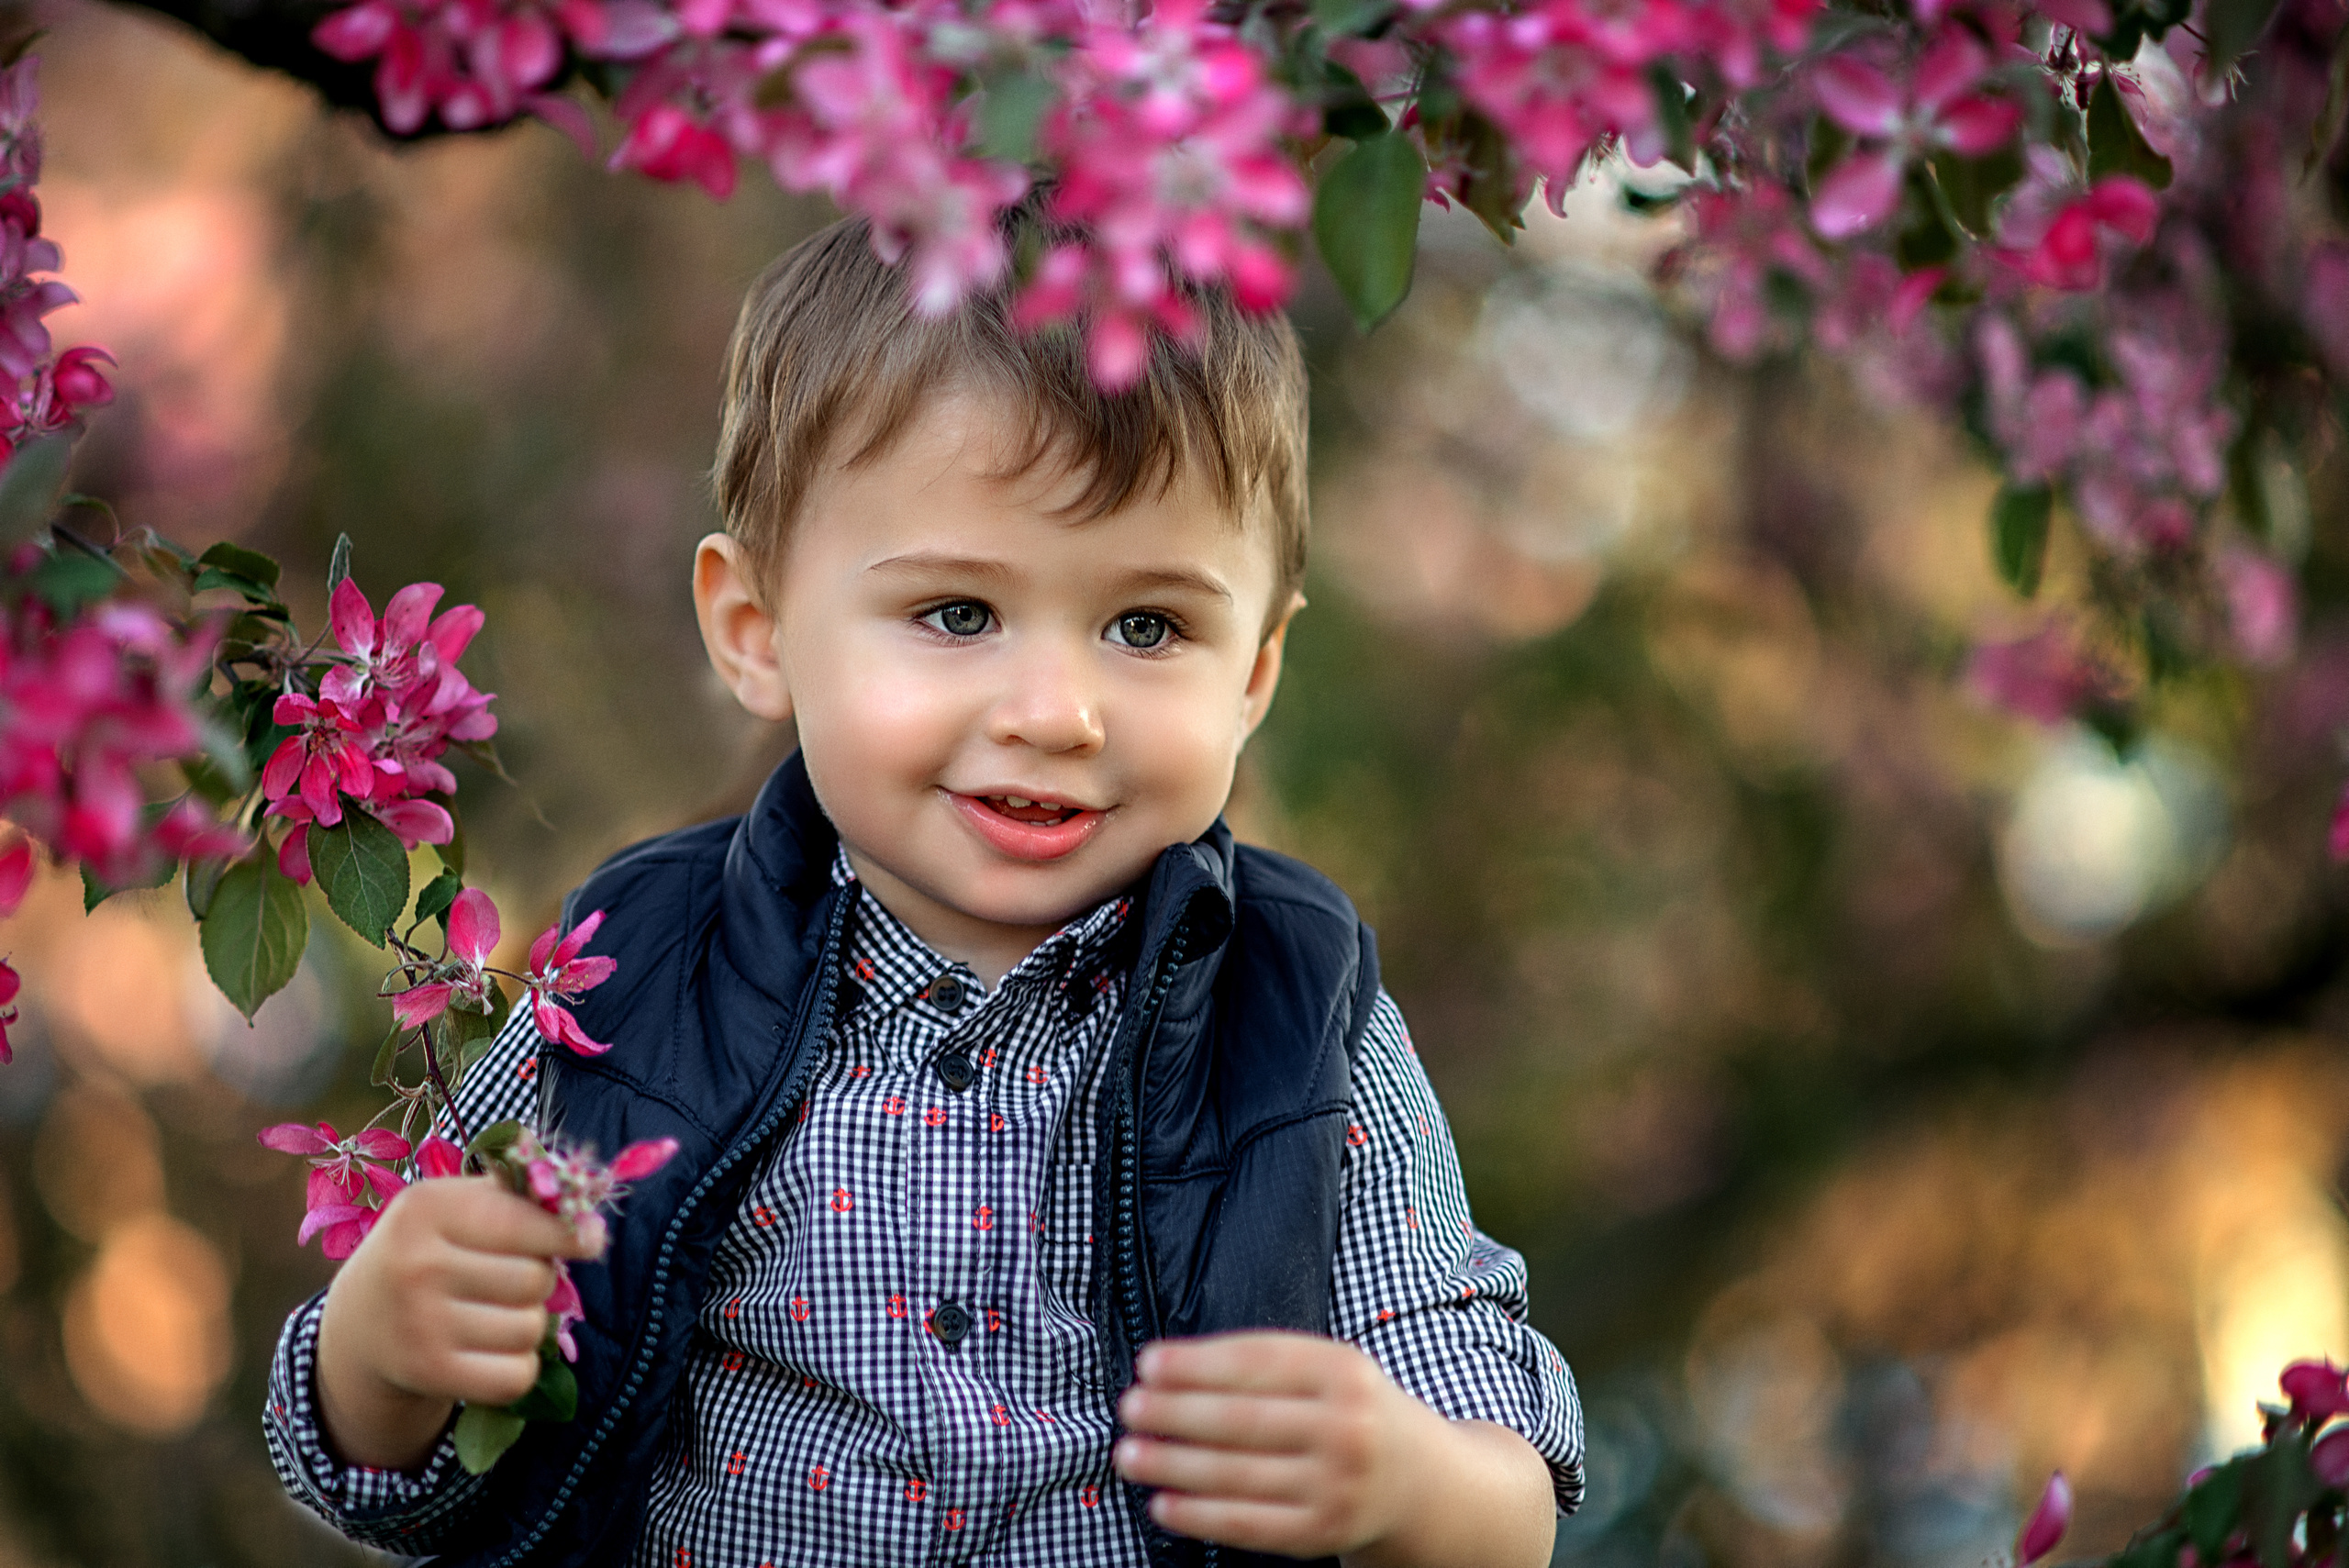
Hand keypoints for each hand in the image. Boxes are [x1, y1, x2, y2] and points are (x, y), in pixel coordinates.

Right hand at [315, 1175, 598, 1470]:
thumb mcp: (456, 1205)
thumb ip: (519, 1196)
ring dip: (528, 1324)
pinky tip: (492, 1353)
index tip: (590, 1239)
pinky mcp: (428, 1372)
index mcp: (427, 1207)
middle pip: (536, 1277)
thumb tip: (592, 1226)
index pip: (526, 1221)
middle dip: (538, 1280)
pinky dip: (518, 1368)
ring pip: (531, 1328)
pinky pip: (516, 1375)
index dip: (569, 1232)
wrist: (360, 1320)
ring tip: (493, 1314)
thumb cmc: (430, 1248)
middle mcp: (418, 1263)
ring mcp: (419, 1322)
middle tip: (506, 1281)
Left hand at [1112, 1330, 1554, 1567]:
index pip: (1259, 1361)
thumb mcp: (1332, 1369)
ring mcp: (1337, 1484)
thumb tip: (1172, 1368)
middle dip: (1176, 1413)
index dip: (1198, 1363)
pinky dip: (1200, 1515)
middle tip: (1129, 1407)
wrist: (1424, 1482)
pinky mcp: (1323, 1532)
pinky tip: (1163, 1503)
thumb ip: (1267, 1363)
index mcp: (1345, 1371)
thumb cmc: (1356, 1412)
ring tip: (1129, 1454)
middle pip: (1243, 1419)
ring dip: (1173, 1465)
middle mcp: (1346, 1427)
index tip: (1148, 1363)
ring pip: (1239, 1474)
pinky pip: (1249, 1525)